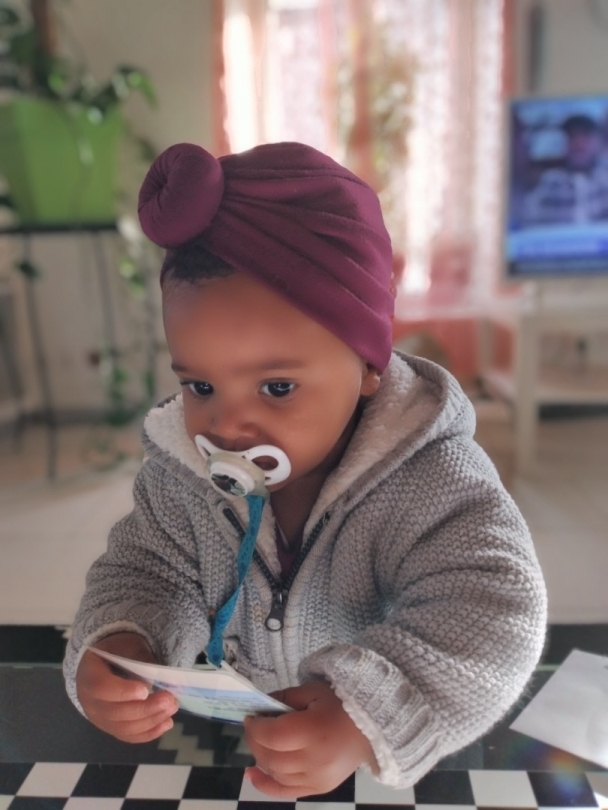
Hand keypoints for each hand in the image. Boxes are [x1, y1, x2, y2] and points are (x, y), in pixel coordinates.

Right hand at [76, 632, 178, 742]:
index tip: (146, 691)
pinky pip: (128, 736)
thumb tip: (156, 678)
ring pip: (123, 728)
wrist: (102, 664)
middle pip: (116, 713)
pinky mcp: (111, 728)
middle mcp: (90, 702)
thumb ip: (139, 658)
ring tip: (172, 709)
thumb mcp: (126, 645)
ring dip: (151, 721)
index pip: (101, 688)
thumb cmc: (115, 651)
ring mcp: (99, 719)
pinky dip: (148, 733)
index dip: (123, 692)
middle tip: (169, 700)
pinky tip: (166, 724)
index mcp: (89, 675)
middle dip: (146, 709)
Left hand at [244, 680, 375, 797]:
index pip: (272, 736)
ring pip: (276, 774)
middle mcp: (314, 760)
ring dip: (261, 758)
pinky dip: (266, 785)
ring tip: (259, 743)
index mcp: (314, 731)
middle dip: (255, 741)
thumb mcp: (313, 691)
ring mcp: (317, 779)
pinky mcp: (320, 788)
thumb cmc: (343, 704)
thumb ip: (285, 698)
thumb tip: (261, 708)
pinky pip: (286, 792)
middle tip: (254, 727)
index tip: (250, 717)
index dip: (255, 727)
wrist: (373, 727)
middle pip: (271, 757)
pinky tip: (252, 774)